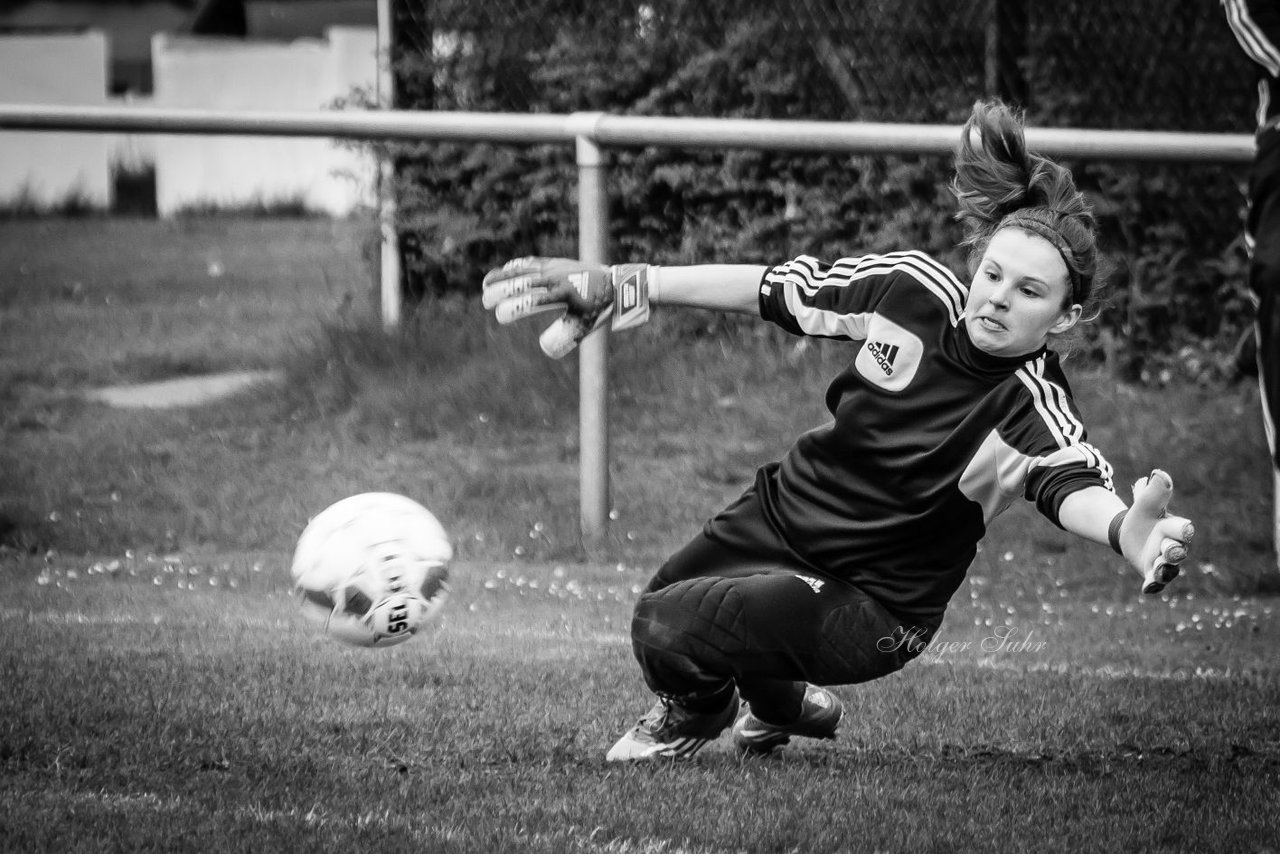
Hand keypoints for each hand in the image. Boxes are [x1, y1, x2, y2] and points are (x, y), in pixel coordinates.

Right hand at [481, 257, 652, 357]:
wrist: (617, 284)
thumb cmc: (600, 309)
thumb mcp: (584, 326)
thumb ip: (565, 337)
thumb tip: (545, 348)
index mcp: (563, 295)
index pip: (532, 301)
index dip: (514, 308)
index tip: (500, 316)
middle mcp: (556, 278)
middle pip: (521, 283)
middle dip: (500, 292)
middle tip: (485, 303)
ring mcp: (554, 268)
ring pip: (522, 269)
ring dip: (502, 276)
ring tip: (485, 284)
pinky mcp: (555, 262)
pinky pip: (531, 262)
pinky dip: (515, 266)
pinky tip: (505, 271)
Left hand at [1118, 469, 1194, 594]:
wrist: (1130, 531)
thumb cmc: (1143, 516)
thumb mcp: (1146, 503)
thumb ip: (1154, 492)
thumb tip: (1158, 474)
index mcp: (1175, 528)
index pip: (1183, 530)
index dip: (1184, 530)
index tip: (1186, 530)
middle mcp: (1174, 547)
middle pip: (1177, 551)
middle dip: (1173, 551)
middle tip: (1167, 551)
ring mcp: (1164, 562)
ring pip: (1169, 570)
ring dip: (1164, 570)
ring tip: (1157, 570)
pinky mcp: (1152, 574)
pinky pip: (1156, 584)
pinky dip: (1153, 586)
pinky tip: (1147, 589)